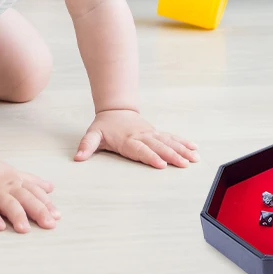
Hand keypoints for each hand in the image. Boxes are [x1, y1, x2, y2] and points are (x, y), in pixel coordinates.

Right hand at [0, 158, 59, 232]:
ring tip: (25, 229)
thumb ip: (33, 182)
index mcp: (19, 183)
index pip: (36, 193)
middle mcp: (9, 188)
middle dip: (39, 211)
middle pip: (26, 199)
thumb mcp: (17, 175)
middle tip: (49, 224)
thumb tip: (51, 188)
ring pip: (8, 204)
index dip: (47, 204)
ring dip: (18, 216)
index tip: (57, 216)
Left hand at [75, 109, 198, 168]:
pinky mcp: (156, 133)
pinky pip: (171, 137)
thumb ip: (86, 145)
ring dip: (182, 149)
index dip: (151, 157)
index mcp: (128, 140)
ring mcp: (151, 134)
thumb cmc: (105, 125)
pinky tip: (194, 148)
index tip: (162, 164)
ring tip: (194, 157)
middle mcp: (142, 136)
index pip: (141, 150)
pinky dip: (183, 142)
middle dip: (172, 156)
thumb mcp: (93, 134)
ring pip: (168, 142)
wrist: (116, 109)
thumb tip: (78, 157)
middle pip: (159, 147)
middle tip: (184, 164)